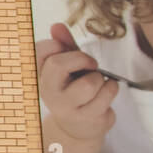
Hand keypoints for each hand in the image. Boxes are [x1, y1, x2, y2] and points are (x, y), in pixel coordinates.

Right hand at [36, 23, 117, 152]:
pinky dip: (112, 88)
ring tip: (97, 84)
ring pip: (89, 83)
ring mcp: (66, 108)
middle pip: (58, 64)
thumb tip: (56, 25)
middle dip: (82, 59)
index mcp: (41, 75)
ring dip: (100, 78)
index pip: (41, 50)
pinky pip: (106, 94)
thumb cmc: (74, 89)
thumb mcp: (69, 66)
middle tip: (90, 65)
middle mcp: (48, 92)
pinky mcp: (86, 118)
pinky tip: (105, 93)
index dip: (57, 44)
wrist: (78, 126)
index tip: (66, 50)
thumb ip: (65, 45)